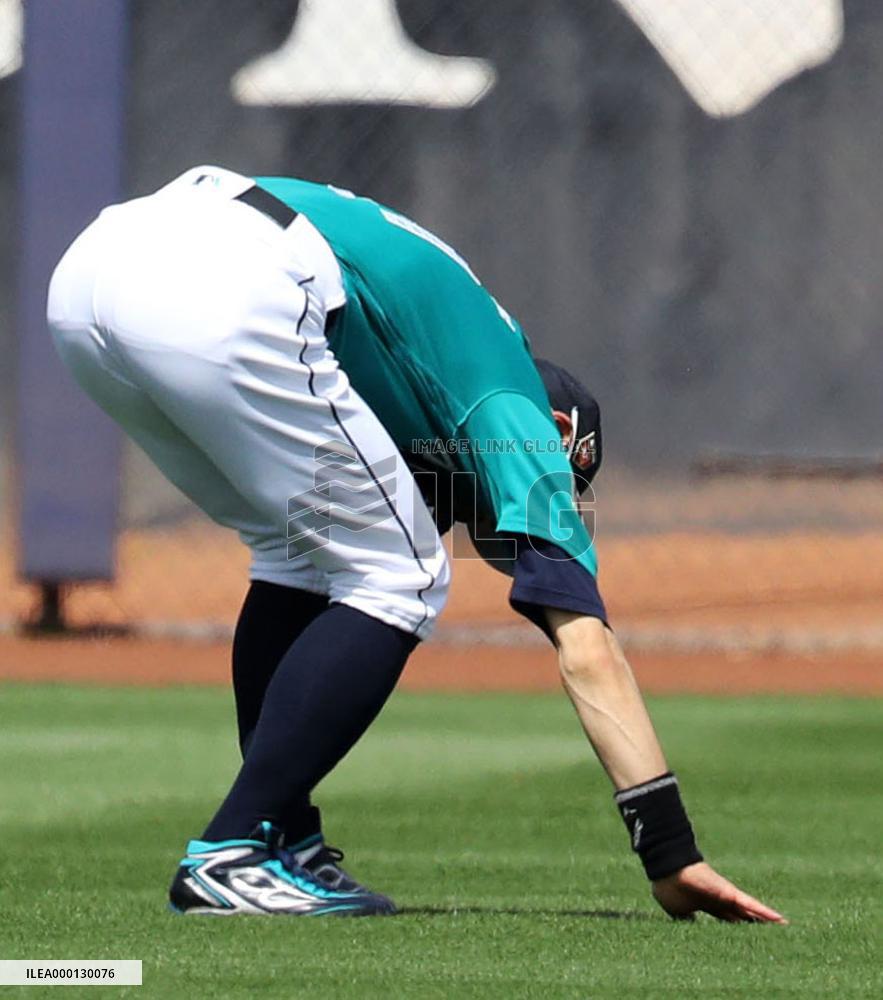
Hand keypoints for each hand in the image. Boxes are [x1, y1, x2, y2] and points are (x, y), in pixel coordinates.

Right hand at [652, 862, 787, 923]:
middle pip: (744, 916)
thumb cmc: (670, 888)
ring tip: (785, 928)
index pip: (727, 920)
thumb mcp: (677, 911)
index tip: (748, 939)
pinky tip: (780, 920)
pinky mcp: (730, 892)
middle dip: (756, 926)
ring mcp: (726, 896)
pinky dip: (766, 913)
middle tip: (773, 935)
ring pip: (752, 911)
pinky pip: (751, 904)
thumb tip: (691, 928)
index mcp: (707, 906)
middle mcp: (720, 900)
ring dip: (767, 921)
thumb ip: (687, 920)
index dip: (738, 929)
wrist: (668, 870)